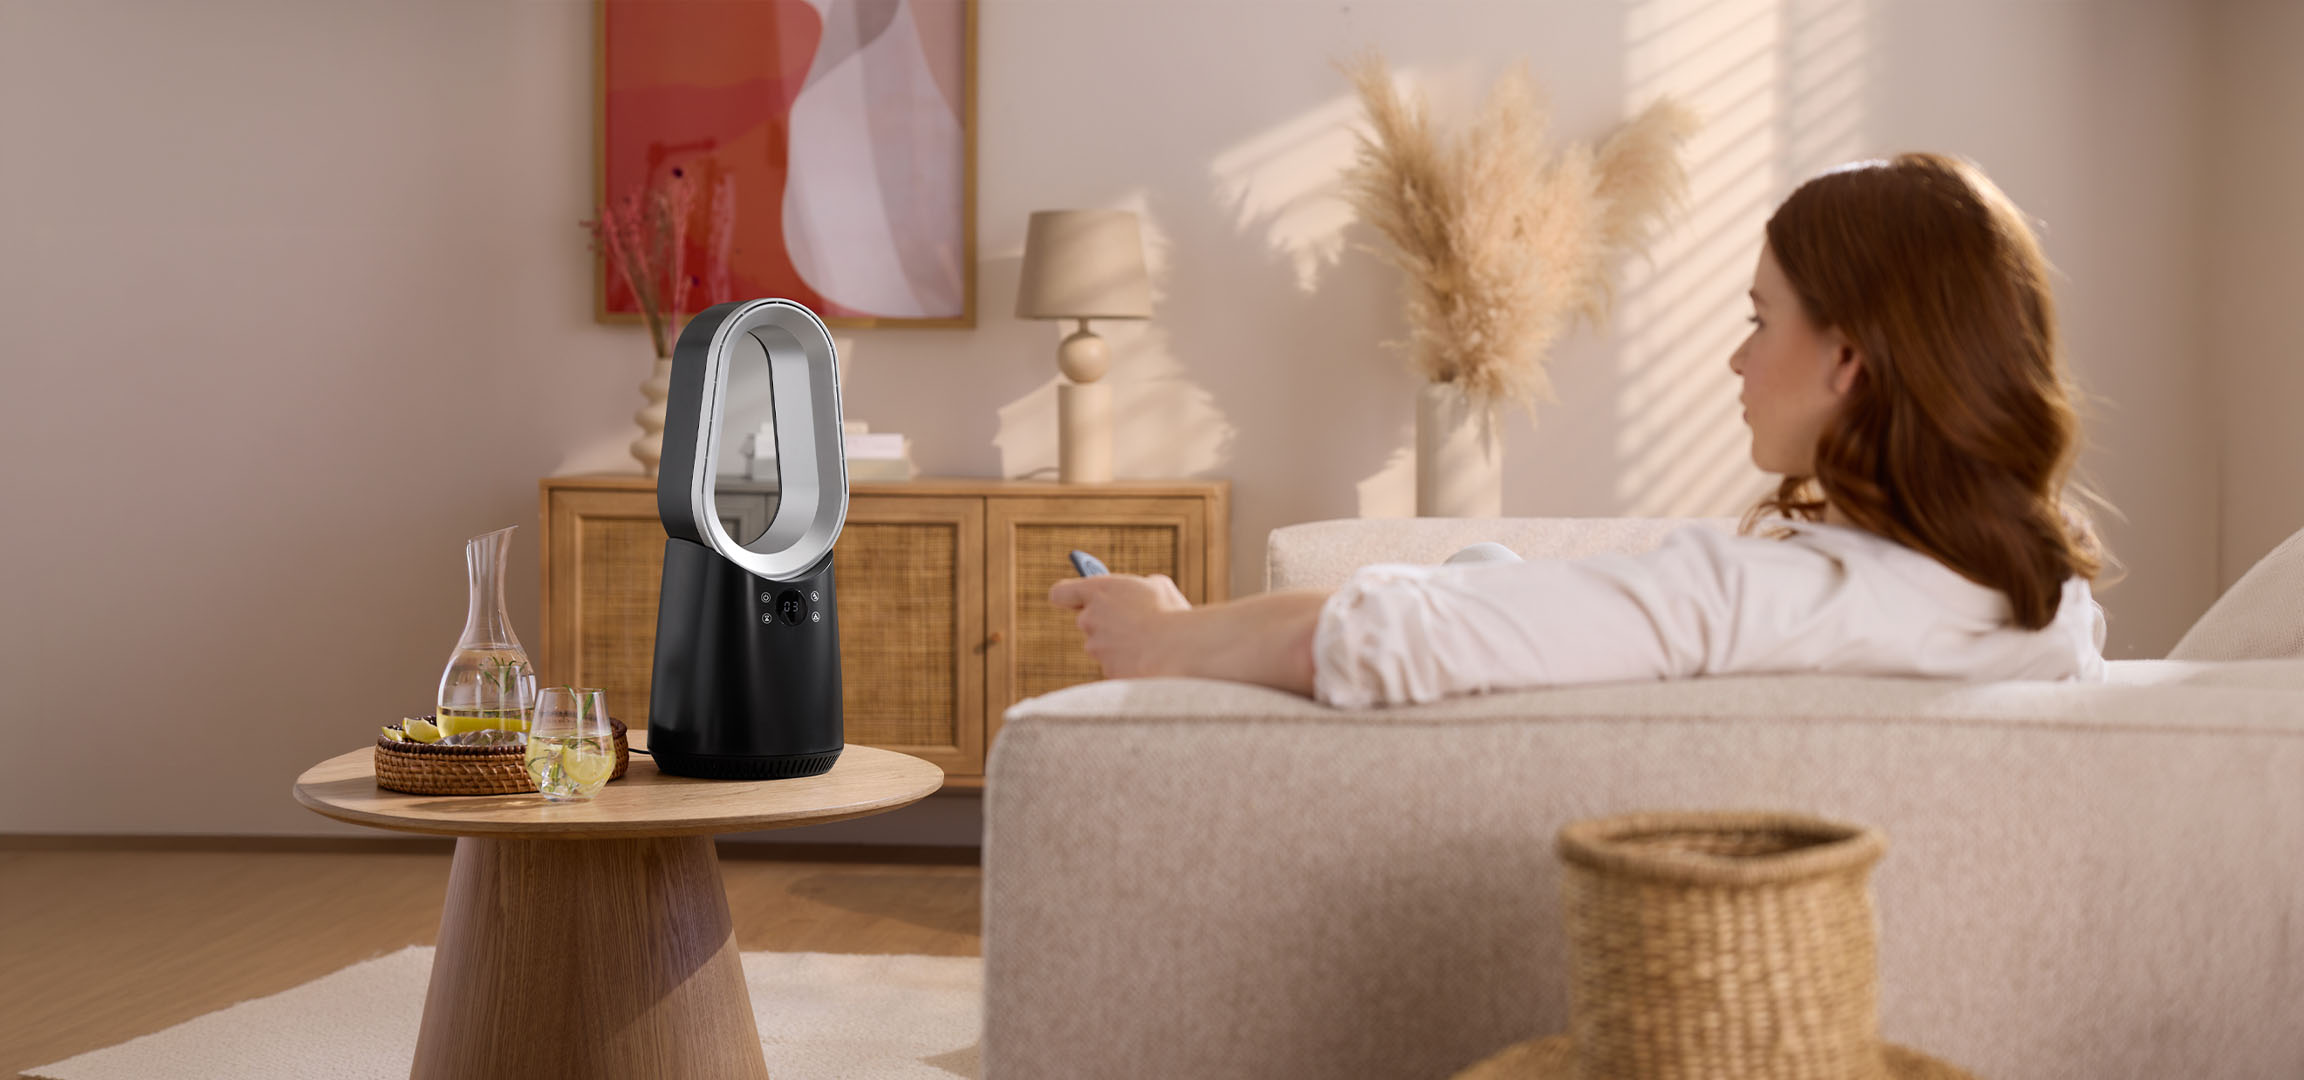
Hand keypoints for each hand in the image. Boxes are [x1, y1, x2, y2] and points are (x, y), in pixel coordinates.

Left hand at [1048, 574, 1193, 678]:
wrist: (1179, 648)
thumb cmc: (1169, 612)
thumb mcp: (1157, 586)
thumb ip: (1139, 588)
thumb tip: (1141, 595)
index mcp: (1097, 591)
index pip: (1060, 593)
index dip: (1068, 596)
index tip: (1077, 598)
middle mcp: (1089, 619)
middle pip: (1087, 621)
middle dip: (1106, 621)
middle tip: (1129, 620)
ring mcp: (1096, 648)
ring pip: (1102, 645)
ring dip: (1119, 643)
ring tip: (1149, 640)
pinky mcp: (1107, 671)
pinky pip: (1116, 664)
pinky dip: (1130, 662)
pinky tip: (1151, 658)